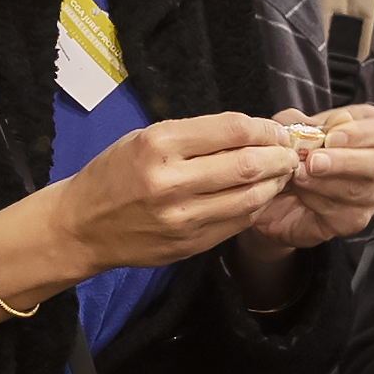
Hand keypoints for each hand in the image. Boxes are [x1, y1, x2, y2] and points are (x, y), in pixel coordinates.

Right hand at [22, 113, 302, 279]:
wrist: (82, 226)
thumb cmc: (113, 174)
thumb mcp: (144, 138)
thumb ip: (194, 135)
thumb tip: (249, 132)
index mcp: (158, 144)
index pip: (231, 130)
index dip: (264, 129)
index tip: (276, 130)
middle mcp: (170, 181)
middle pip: (247, 165)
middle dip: (279, 157)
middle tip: (290, 153)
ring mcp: (181, 218)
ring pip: (249, 198)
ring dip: (274, 184)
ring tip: (282, 174)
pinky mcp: (189, 244)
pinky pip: (236, 223)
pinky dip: (256, 207)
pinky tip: (261, 196)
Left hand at [238, 104, 373, 250]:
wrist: (274, 189)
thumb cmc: (291, 152)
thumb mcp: (290, 128)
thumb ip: (300, 124)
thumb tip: (313, 130)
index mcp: (372, 131)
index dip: (363, 133)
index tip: (331, 136)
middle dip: (345, 160)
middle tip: (314, 161)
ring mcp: (371, 194)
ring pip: (361, 189)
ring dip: (325, 181)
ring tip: (298, 174)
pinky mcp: (355, 220)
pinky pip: (343, 212)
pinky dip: (316, 199)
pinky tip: (299, 192)